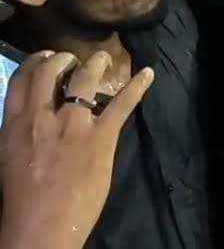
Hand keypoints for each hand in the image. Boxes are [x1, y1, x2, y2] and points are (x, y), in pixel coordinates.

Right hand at [0, 51, 152, 248]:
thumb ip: (24, 135)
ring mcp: (73, 126)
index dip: (33, 63)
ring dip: (95, 65)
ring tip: (104, 59)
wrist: (41, 227)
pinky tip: (148, 74)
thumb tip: (36, 121)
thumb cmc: (22, 202)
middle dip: (62, 59)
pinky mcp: (101, 137)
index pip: (20, 81)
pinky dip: (137, 87)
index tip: (44, 57)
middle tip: (72, 58)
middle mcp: (42, 119)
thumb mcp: (12, 157)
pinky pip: (122, 104)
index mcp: (15, 127)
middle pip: (49, 73)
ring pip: (84, 81)